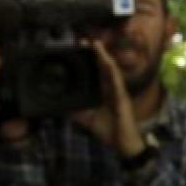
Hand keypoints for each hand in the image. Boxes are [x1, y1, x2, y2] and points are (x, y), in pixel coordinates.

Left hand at [72, 42, 142, 158]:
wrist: (124, 145)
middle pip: (103, 67)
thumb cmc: (110, 131)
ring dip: (103, 56)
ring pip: (111, 69)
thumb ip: (77, 113)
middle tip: (84, 40)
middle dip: (95, 53)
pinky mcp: (123, 97)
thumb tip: (62, 108)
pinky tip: (107, 61)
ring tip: (95, 44)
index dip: (90, 60)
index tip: (79, 49)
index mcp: (105, 93)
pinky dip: (112, 70)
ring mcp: (119, 91)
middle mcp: (112, 89)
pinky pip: (117, 81)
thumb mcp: (88, 120)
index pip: (96, 73)